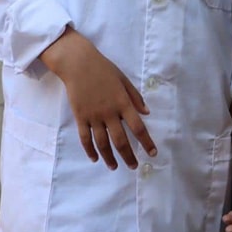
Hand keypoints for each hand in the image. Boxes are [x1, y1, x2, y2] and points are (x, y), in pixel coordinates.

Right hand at [41, 30, 156, 169]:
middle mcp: (109, 112)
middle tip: (133, 166)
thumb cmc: (104, 69)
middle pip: (120, 140)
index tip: (152, 153)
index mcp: (122, 102)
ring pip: (102, 143)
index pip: (138, 127)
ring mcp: (93, 116)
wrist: (78, 64)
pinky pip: (85, 138)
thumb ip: (135, 97)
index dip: (146, 142)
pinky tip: (95, 158)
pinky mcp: (80, 117)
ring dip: (109, 157)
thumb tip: (147, 113)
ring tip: (115, 167)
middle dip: (128, 156)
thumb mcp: (123, 79)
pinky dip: (90, 150)